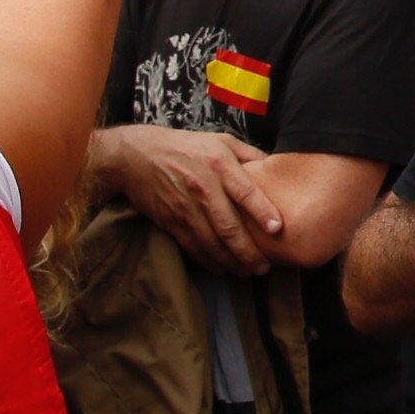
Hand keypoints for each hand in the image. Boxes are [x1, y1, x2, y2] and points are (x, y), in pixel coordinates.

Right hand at [100, 123, 283, 275]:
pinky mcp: (170, 221)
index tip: (277, 228)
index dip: (262, 211)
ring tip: (247, 272)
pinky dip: (208, 260)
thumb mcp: (221, 141)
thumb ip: (250, 154)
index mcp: (220, 165)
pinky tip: (222, 268)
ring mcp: (185, 207)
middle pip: (228, 226)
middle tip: (264, 267)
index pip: (244, 191)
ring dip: (230, 261)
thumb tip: (277, 167)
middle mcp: (203, 188)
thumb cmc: (186, 147)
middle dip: (248, 250)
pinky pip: (192, 245)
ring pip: (210, 241)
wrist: (137, 155)